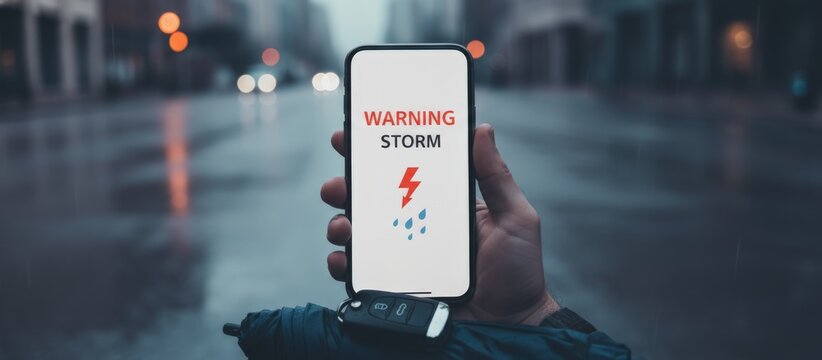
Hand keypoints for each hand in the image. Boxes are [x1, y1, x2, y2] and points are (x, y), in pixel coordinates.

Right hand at [321, 124, 558, 324]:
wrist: (511, 325)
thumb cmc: (518, 271)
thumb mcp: (514, 217)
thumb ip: (497, 176)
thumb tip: (482, 130)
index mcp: (441, 205)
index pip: (404, 171)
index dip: (375, 152)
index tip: (353, 135)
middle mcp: (416, 227)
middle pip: (371, 200)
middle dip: (346, 186)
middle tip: (339, 185)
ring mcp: (402, 257)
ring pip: (358, 234)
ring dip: (340, 223)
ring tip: (343, 226)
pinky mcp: (393, 286)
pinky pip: (359, 272)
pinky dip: (342, 263)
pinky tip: (343, 259)